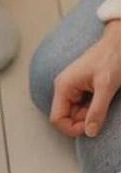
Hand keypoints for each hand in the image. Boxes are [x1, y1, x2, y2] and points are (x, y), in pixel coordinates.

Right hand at [50, 19, 119, 136]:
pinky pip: (82, 106)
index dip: (72, 128)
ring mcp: (71, 88)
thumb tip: (90, 132)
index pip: (57, 118)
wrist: (119, 40)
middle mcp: (64, 89)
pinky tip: (103, 98)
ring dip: (89, 114)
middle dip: (83, 120)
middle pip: (66, 117)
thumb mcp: (106, 86)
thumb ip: (97, 111)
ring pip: (75, 113)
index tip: (90, 128)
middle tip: (101, 112)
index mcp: (63, 87)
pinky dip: (93, 107)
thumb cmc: (112, 57)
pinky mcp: (80, 88)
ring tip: (104, 101)